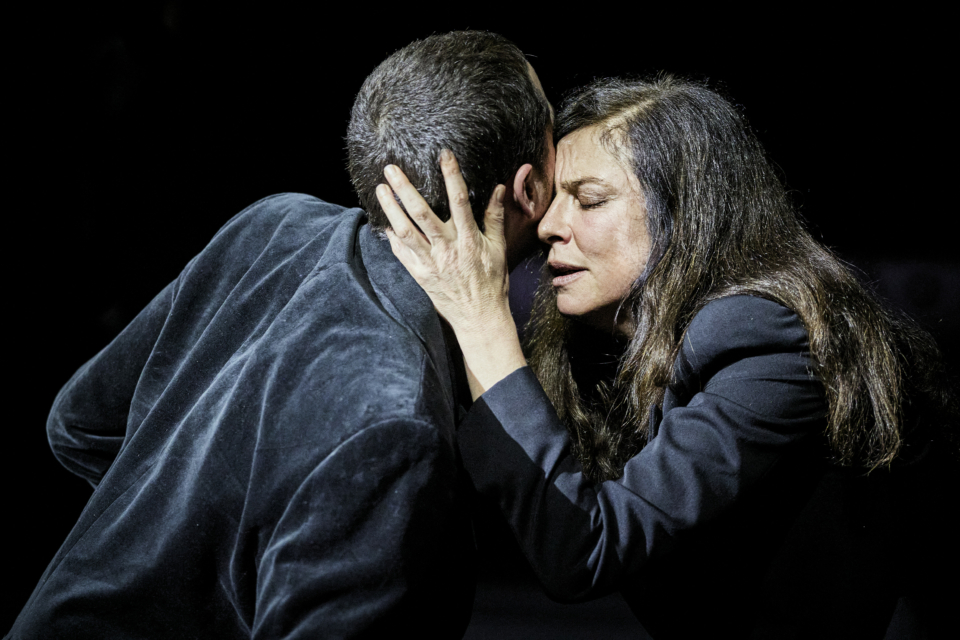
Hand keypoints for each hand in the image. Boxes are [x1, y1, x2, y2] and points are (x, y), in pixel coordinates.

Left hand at [376, 150, 525, 398]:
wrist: (480, 318)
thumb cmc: (492, 283)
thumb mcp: (499, 249)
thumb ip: (495, 218)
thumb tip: (498, 189)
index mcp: (469, 240)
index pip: (459, 200)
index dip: (451, 175)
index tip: (444, 155)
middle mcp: (448, 249)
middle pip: (422, 213)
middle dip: (405, 189)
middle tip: (391, 169)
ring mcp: (431, 263)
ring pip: (406, 231)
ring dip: (391, 209)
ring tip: (380, 190)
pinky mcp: (420, 276)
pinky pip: (402, 254)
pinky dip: (392, 238)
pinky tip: (384, 223)